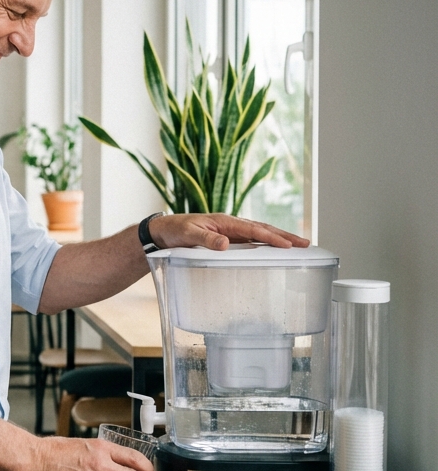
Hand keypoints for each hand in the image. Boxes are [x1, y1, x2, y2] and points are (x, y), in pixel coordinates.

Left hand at [149, 213, 308, 251]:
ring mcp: (232, 230)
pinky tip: (276, 249)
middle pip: (263, 228)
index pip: (254, 229)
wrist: (165, 230)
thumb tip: (225, 244)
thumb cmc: (176, 230)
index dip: (271, 238)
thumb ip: (206, 240)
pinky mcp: (230, 236)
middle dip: (285, 235)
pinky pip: (253, 238)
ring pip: (261, 232)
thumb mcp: (188, 235)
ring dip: (280, 238)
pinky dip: (267, 242)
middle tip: (306, 243)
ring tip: (299, 245)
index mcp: (225, 221)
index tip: (288, 245)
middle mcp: (232, 224)